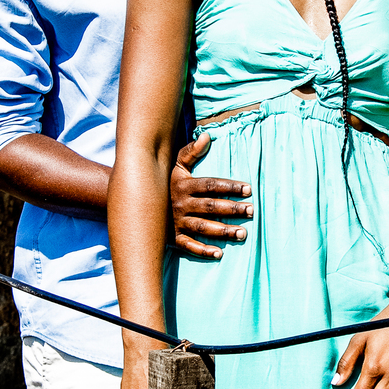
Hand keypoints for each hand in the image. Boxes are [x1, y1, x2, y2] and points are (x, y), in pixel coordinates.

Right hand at [170, 132, 253, 258]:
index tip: (248, 189)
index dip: (229, 187)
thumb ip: (191, 151)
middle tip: (251, 210)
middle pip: (211, 207)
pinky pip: (188, 245)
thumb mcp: (175, 166)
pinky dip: (202, 250)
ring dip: (223, 231)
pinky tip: (219, 253)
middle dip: (232, 209)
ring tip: (243, 233)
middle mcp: (181, 204)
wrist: (137, 202)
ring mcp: (177, 222)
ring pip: (203, 227)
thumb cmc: (165, 183)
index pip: (210, 185)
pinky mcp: (173, 237)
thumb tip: (207, 135)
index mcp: (184, 186)